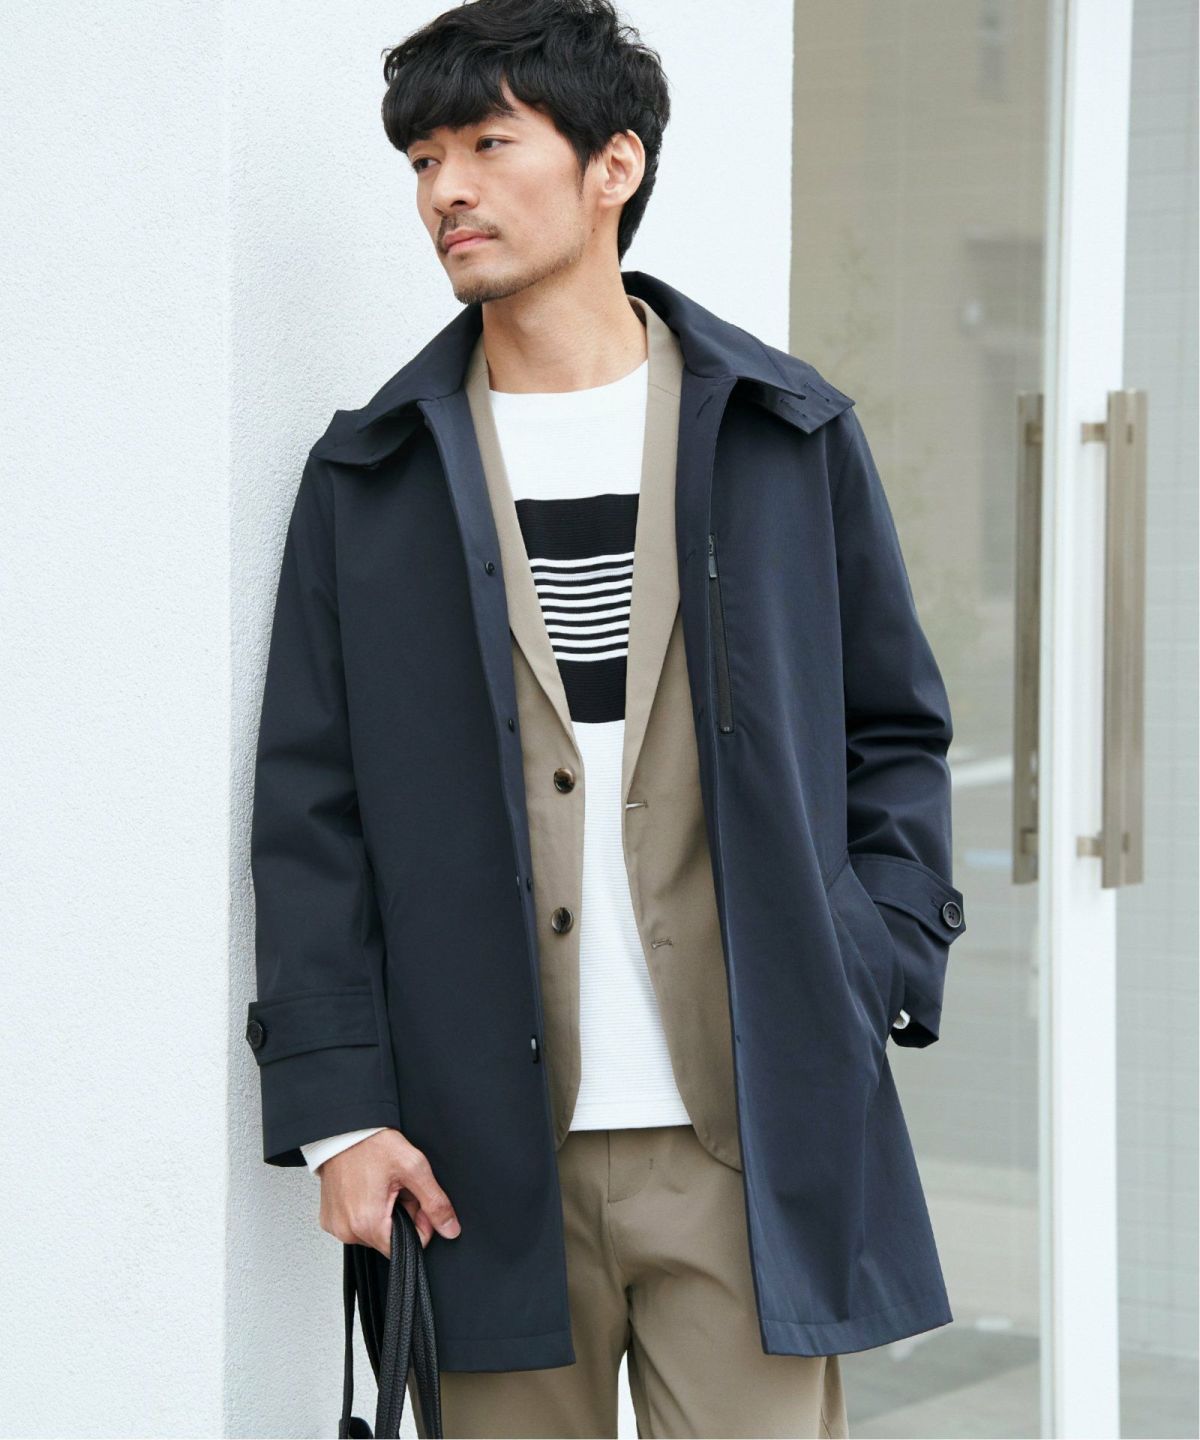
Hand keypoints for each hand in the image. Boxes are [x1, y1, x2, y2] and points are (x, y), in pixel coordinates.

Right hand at [317, 1127, 461, 1255]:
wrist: (345, 1129)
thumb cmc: (373, 1144)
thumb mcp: (414, 1168)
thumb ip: (435, 1202)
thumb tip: (450, 1229)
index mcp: (368, 1224)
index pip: (407, 1247)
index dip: (419, 1224)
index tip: (414, 1199)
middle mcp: (348, 1231)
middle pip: (390, 1239)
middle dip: (401, 1216)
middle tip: (397, 1187)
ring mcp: (336, 1227)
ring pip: (374, 1233)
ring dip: (384, 1213)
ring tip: (381, 1186)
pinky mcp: (329, 1220)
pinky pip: (356, 1226)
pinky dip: (366, 1211)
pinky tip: (367, 1189)